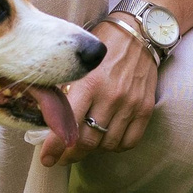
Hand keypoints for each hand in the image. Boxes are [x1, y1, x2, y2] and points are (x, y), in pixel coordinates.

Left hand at [37, 19, 158, 165]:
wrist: (138, 32)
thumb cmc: (102, 46)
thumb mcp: (78, 63)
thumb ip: (65, 89)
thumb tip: (49, 118)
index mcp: (89, 83)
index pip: (69, 124)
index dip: (55, 147)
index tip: (46, 159)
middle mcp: (111, 96)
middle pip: (88, 140)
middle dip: (72, 153)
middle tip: (63, 155)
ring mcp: (130, 104)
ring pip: (108, 144)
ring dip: (95, 148)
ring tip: (86, 142)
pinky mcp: (146, 108)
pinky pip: (130, 141)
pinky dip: (116, 146)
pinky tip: (108, 138)